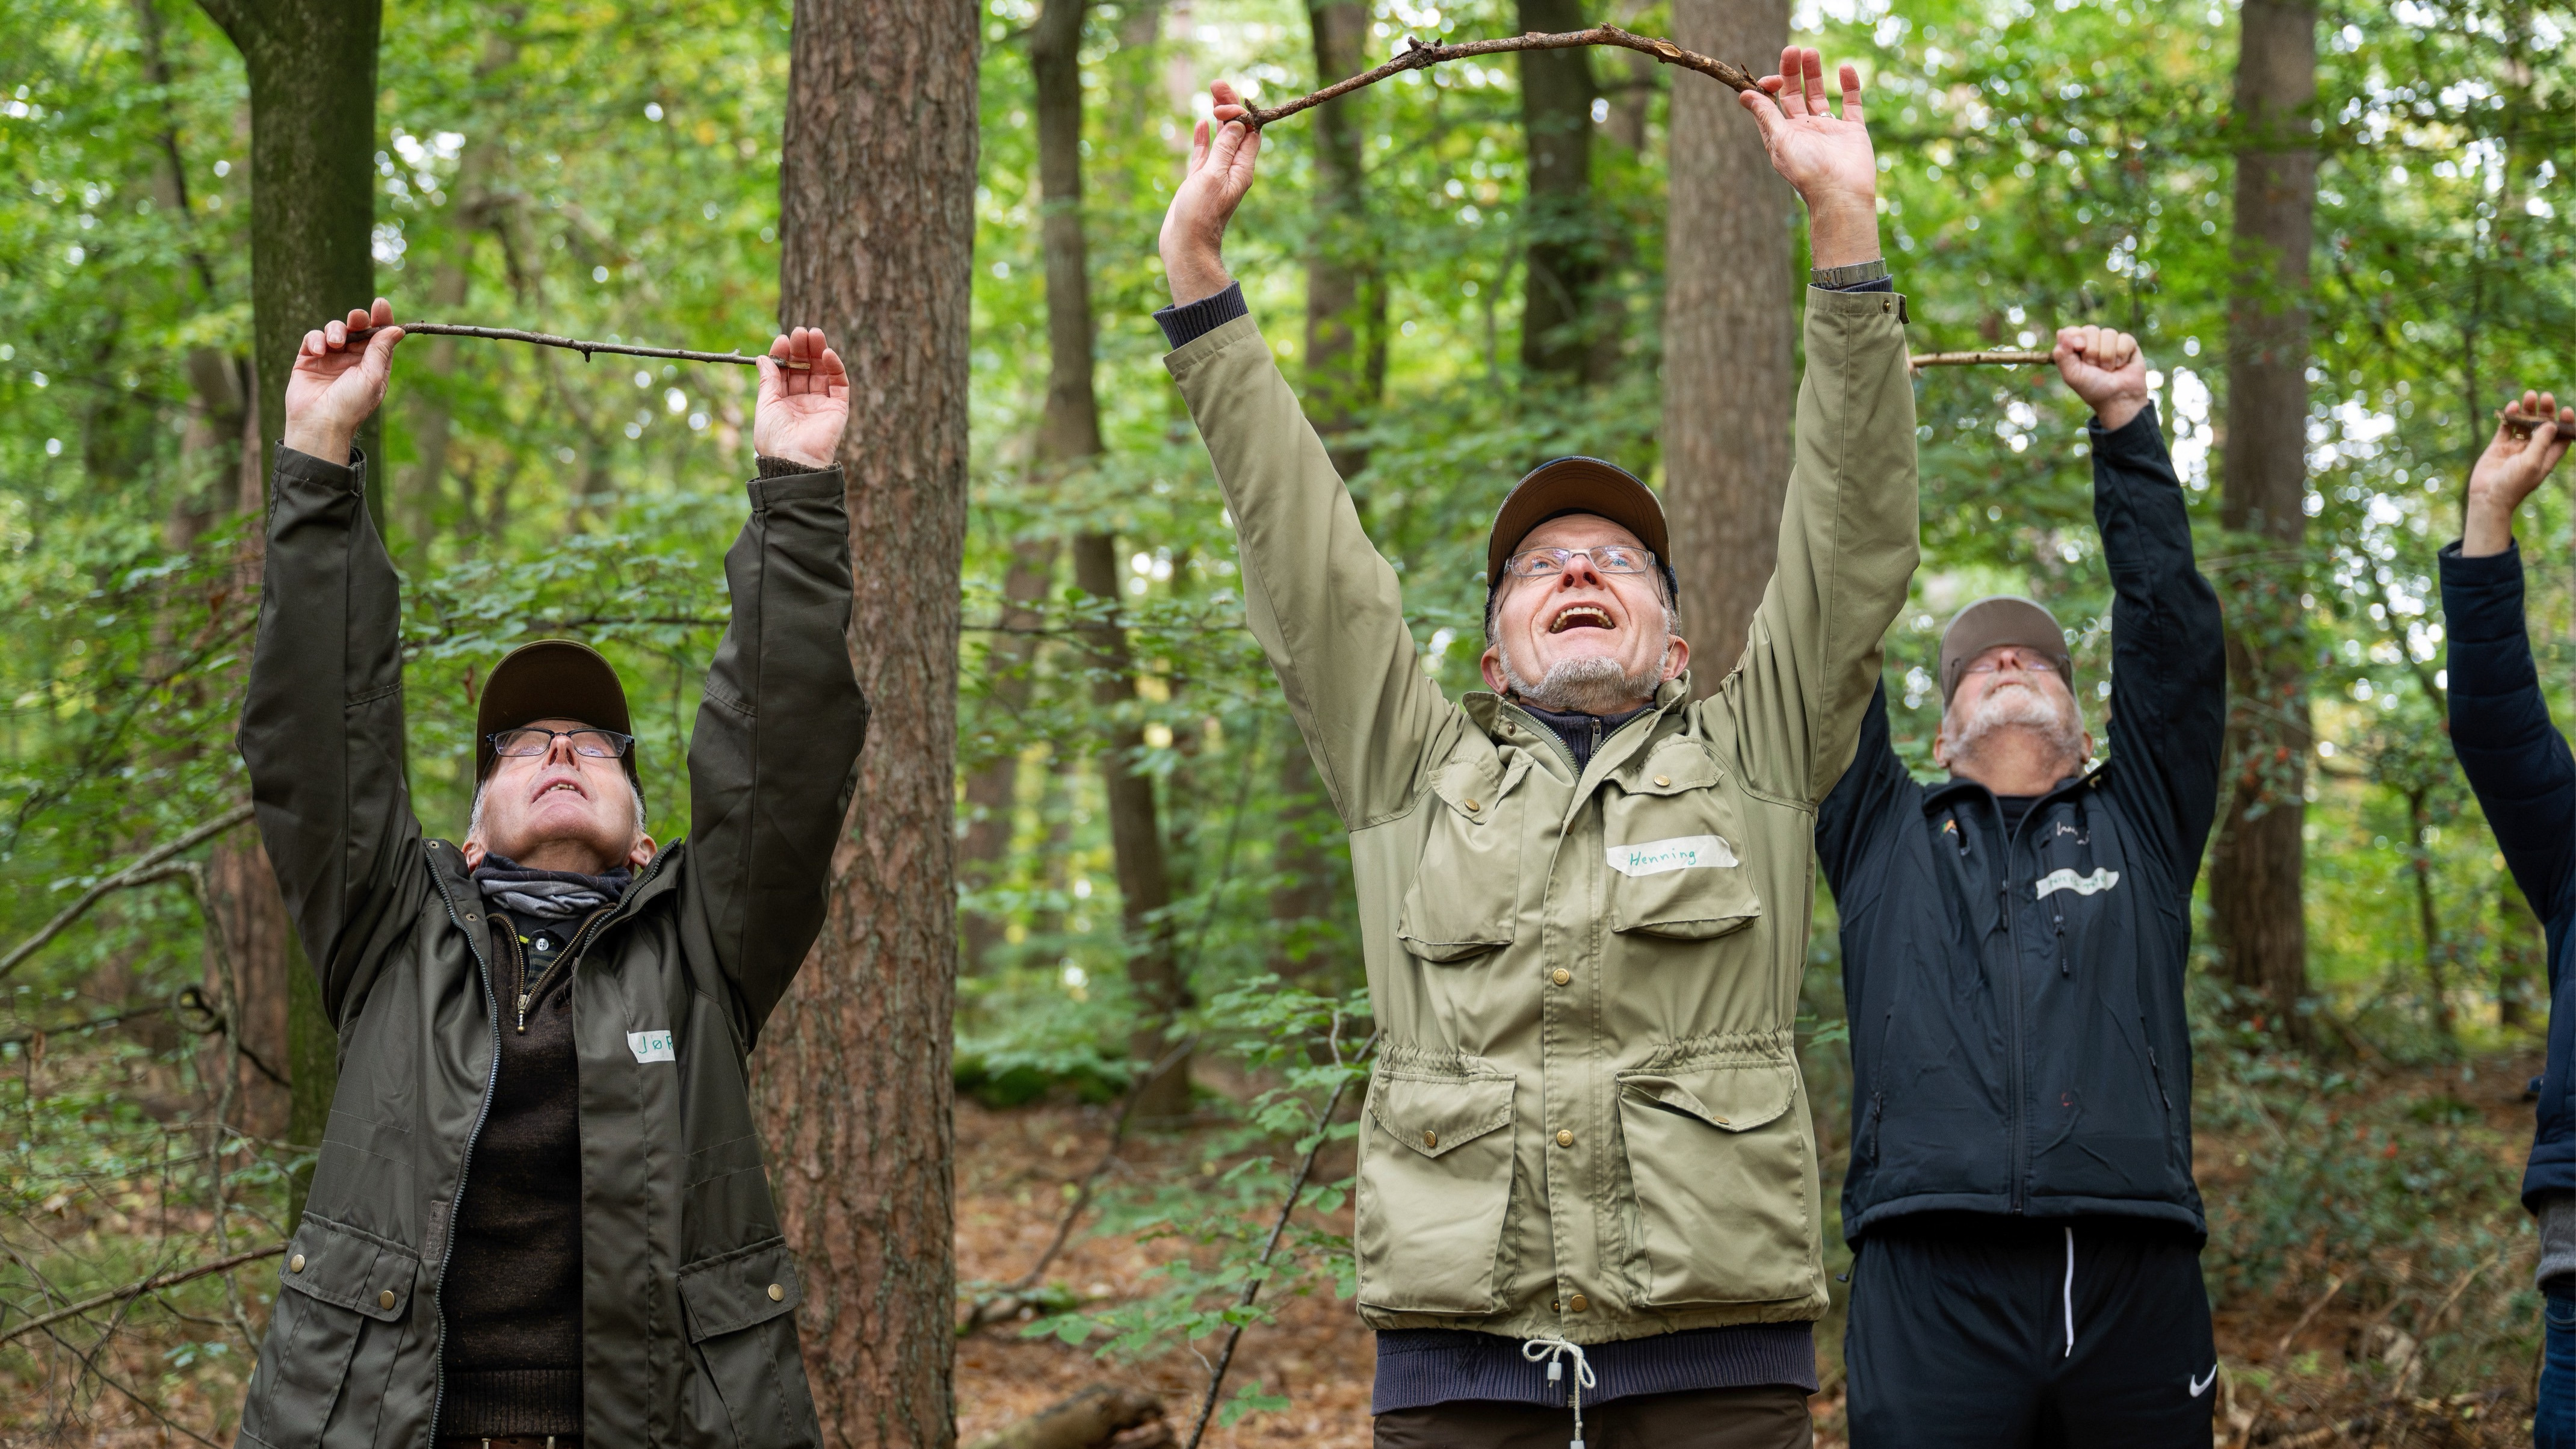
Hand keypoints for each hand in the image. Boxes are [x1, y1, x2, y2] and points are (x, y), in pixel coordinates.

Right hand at [282, 297, 403, 464]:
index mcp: (373, 366)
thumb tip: (397, 329)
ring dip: (335, 330)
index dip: (381, 319)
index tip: (381, 304)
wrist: (319, 423)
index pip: (379, 337)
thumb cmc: (351, 405)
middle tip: (357, 317)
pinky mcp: (308, 360)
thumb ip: (381, 350)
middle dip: (358, 319)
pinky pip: (313, 338)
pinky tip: (319, 350)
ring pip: (334, 330)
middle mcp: (353, 361)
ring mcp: (330, 359)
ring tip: (335, 343)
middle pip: (357, 329)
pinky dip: (316, 339)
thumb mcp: (372, 376)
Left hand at [753, 326, 849, 469]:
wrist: (793, 461)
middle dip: (802, 350)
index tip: (782, 340)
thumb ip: (768, 381)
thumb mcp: (765, 405)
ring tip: (814, 334)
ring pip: (822, 372)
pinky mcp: (838, 408)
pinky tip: (826, 353)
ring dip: (818, 352)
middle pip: (805, 369)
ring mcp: (821, 404)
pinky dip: (835, 367)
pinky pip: (839, 384)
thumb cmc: (774, 438)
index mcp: (784, 402)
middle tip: (800, 332)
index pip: (786, 373)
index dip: (784, 355)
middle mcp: (803, 402)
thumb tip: (763, 357)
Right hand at [1157, 81, 1261, 307]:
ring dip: (1217, 117)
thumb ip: (1224, 149)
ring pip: (1219, 139)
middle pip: (1235, 131)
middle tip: (1216, 83)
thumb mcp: (1213, 177)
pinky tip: (1200, 123)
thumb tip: (1236, 123)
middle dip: (1229, 107)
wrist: (1186, 247)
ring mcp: (1215, 175)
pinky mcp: (1199, 182)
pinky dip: (1204, 138)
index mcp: (1242, 169)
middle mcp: (1232, 170)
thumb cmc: (1199, 216)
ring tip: (1211, 94)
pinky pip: (1204, 154)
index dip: (1241, 111)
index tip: (1226, 97)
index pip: (1250, 131)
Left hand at [1737, 48, 1880, 269]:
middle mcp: (1804, 130)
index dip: (1770, 86)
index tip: (1773, 79)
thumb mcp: (1780, 140)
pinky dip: (1849, 85)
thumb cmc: (1807, 171)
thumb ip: (1765, 115)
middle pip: (1795, 94)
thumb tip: (1744, 95)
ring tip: (1811, 51)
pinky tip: (1845, 68)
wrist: (1841, 194)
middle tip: (1792, 49)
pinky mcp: (1852, 131)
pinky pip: (1851, 103)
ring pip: (1819, 95)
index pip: (1773, 103)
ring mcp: (1828, 130)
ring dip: (1815, 73)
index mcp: (1783, 134)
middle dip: (1791, 72)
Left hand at [2052, 325, 2148, 431]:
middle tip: (2095, 368)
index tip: (2079, 348)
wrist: (2118, 399)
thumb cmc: (2093, 388)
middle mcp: (2093, 342)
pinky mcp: (2128, 344)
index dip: (2076, 336)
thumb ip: (2062, 355)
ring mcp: (2111, 342)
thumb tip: (2060, 332)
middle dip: (2092, 352)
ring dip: (2107, 356)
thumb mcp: (2072, 375)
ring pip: (2108, 333)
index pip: (2072, 330)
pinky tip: (2121, 365)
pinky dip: (2121, 355)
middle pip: (2091, 330)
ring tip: (2109, 369)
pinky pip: (2124, 338)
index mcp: (2076, 348)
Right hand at [2462, 389, 2574, 556]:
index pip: (2561, 437)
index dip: (2565, 423)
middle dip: (2546, 412)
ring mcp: (2515, 448)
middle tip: (2545, 397)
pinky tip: (2512, 406)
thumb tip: (2551, 423)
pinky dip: (2509, 417)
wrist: (2487, 497)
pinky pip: (2506, 428)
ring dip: (2528, 410)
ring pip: (2525, 425)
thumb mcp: (2532, 463)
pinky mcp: (2498, 447)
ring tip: (2529, 395)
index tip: (2565, 410)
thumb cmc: (2513, 484)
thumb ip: (2542, 442)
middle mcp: (2532, 451)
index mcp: (2546, 458)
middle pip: (2543, 427)